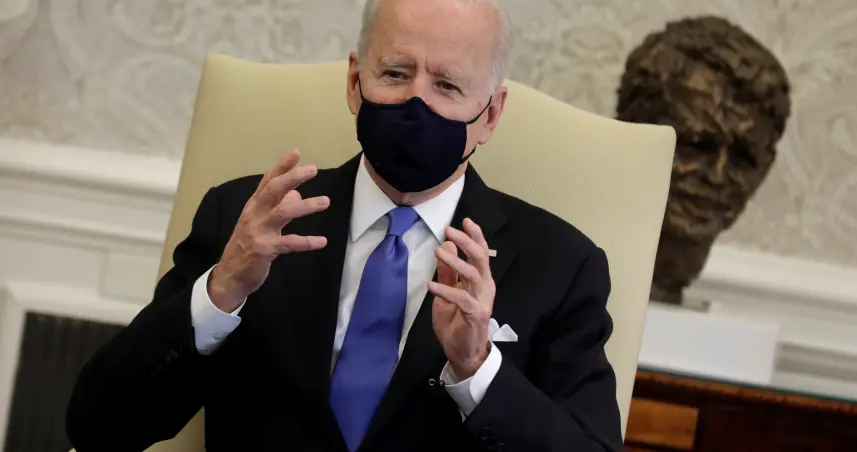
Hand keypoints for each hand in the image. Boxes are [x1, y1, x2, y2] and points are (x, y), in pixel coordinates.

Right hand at [208, 149, 329, 311]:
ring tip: (325, 201)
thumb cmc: (248, 245)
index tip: (296, 152)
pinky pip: (289, 243)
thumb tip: (297, 194)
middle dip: (292, 177)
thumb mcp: (260, 223)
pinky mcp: (265, 249)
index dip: (281, 166)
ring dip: (306, 206)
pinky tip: (322, 241)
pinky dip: (307, 242)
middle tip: (313, 169)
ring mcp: (258, 231)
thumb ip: (277, 206)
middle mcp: (255, 214)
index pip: (267, 180)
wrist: (230, 275)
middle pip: (273, 190)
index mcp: (254, 206)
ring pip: (283, 212)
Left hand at [428, 218, 495, 379]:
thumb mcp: (447, 293)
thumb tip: (448, 244)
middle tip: (449, 230)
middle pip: (480, 259)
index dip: (475, 236)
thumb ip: (448, 272)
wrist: (463, 353)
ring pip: (473, 275)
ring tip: (439, 251)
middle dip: (466, 242)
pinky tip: (432, 285)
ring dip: (456, 262)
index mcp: (481, 280)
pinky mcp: (475, 315)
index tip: (465, 220)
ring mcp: (482, 301)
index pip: (481, 254)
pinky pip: (461, 299)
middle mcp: (485, 287)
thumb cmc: (456, 322)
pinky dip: (446, 290)